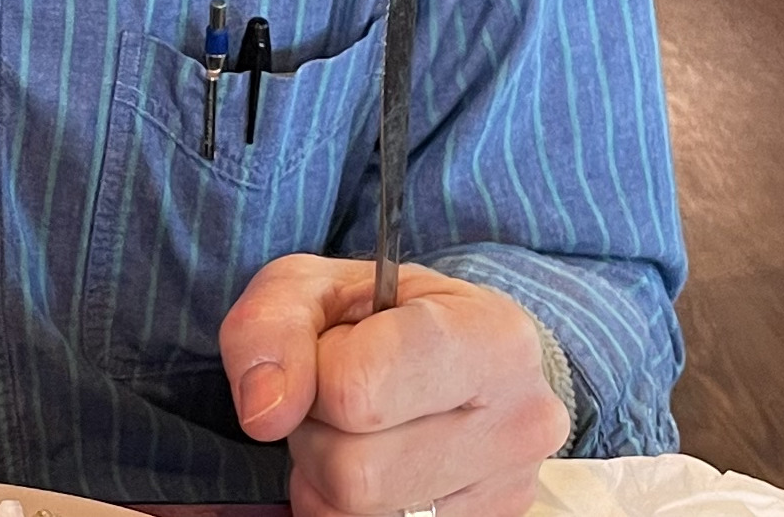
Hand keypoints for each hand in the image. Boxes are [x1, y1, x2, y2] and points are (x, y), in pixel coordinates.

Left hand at [218, 256, 570, 516]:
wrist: (457, 349)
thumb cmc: (385, 314)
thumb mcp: (314, 287)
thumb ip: (271, 329)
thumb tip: (265, 413)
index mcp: (491, 338)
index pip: (357, 391)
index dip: (318, 374)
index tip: (335, 351)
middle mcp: (518, 422)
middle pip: (357, 474)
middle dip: (321, 435)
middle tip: (339, 400)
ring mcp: (510, 490)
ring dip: (331, 479)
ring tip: (358, 431)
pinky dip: (352, 508)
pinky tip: (377, 464)